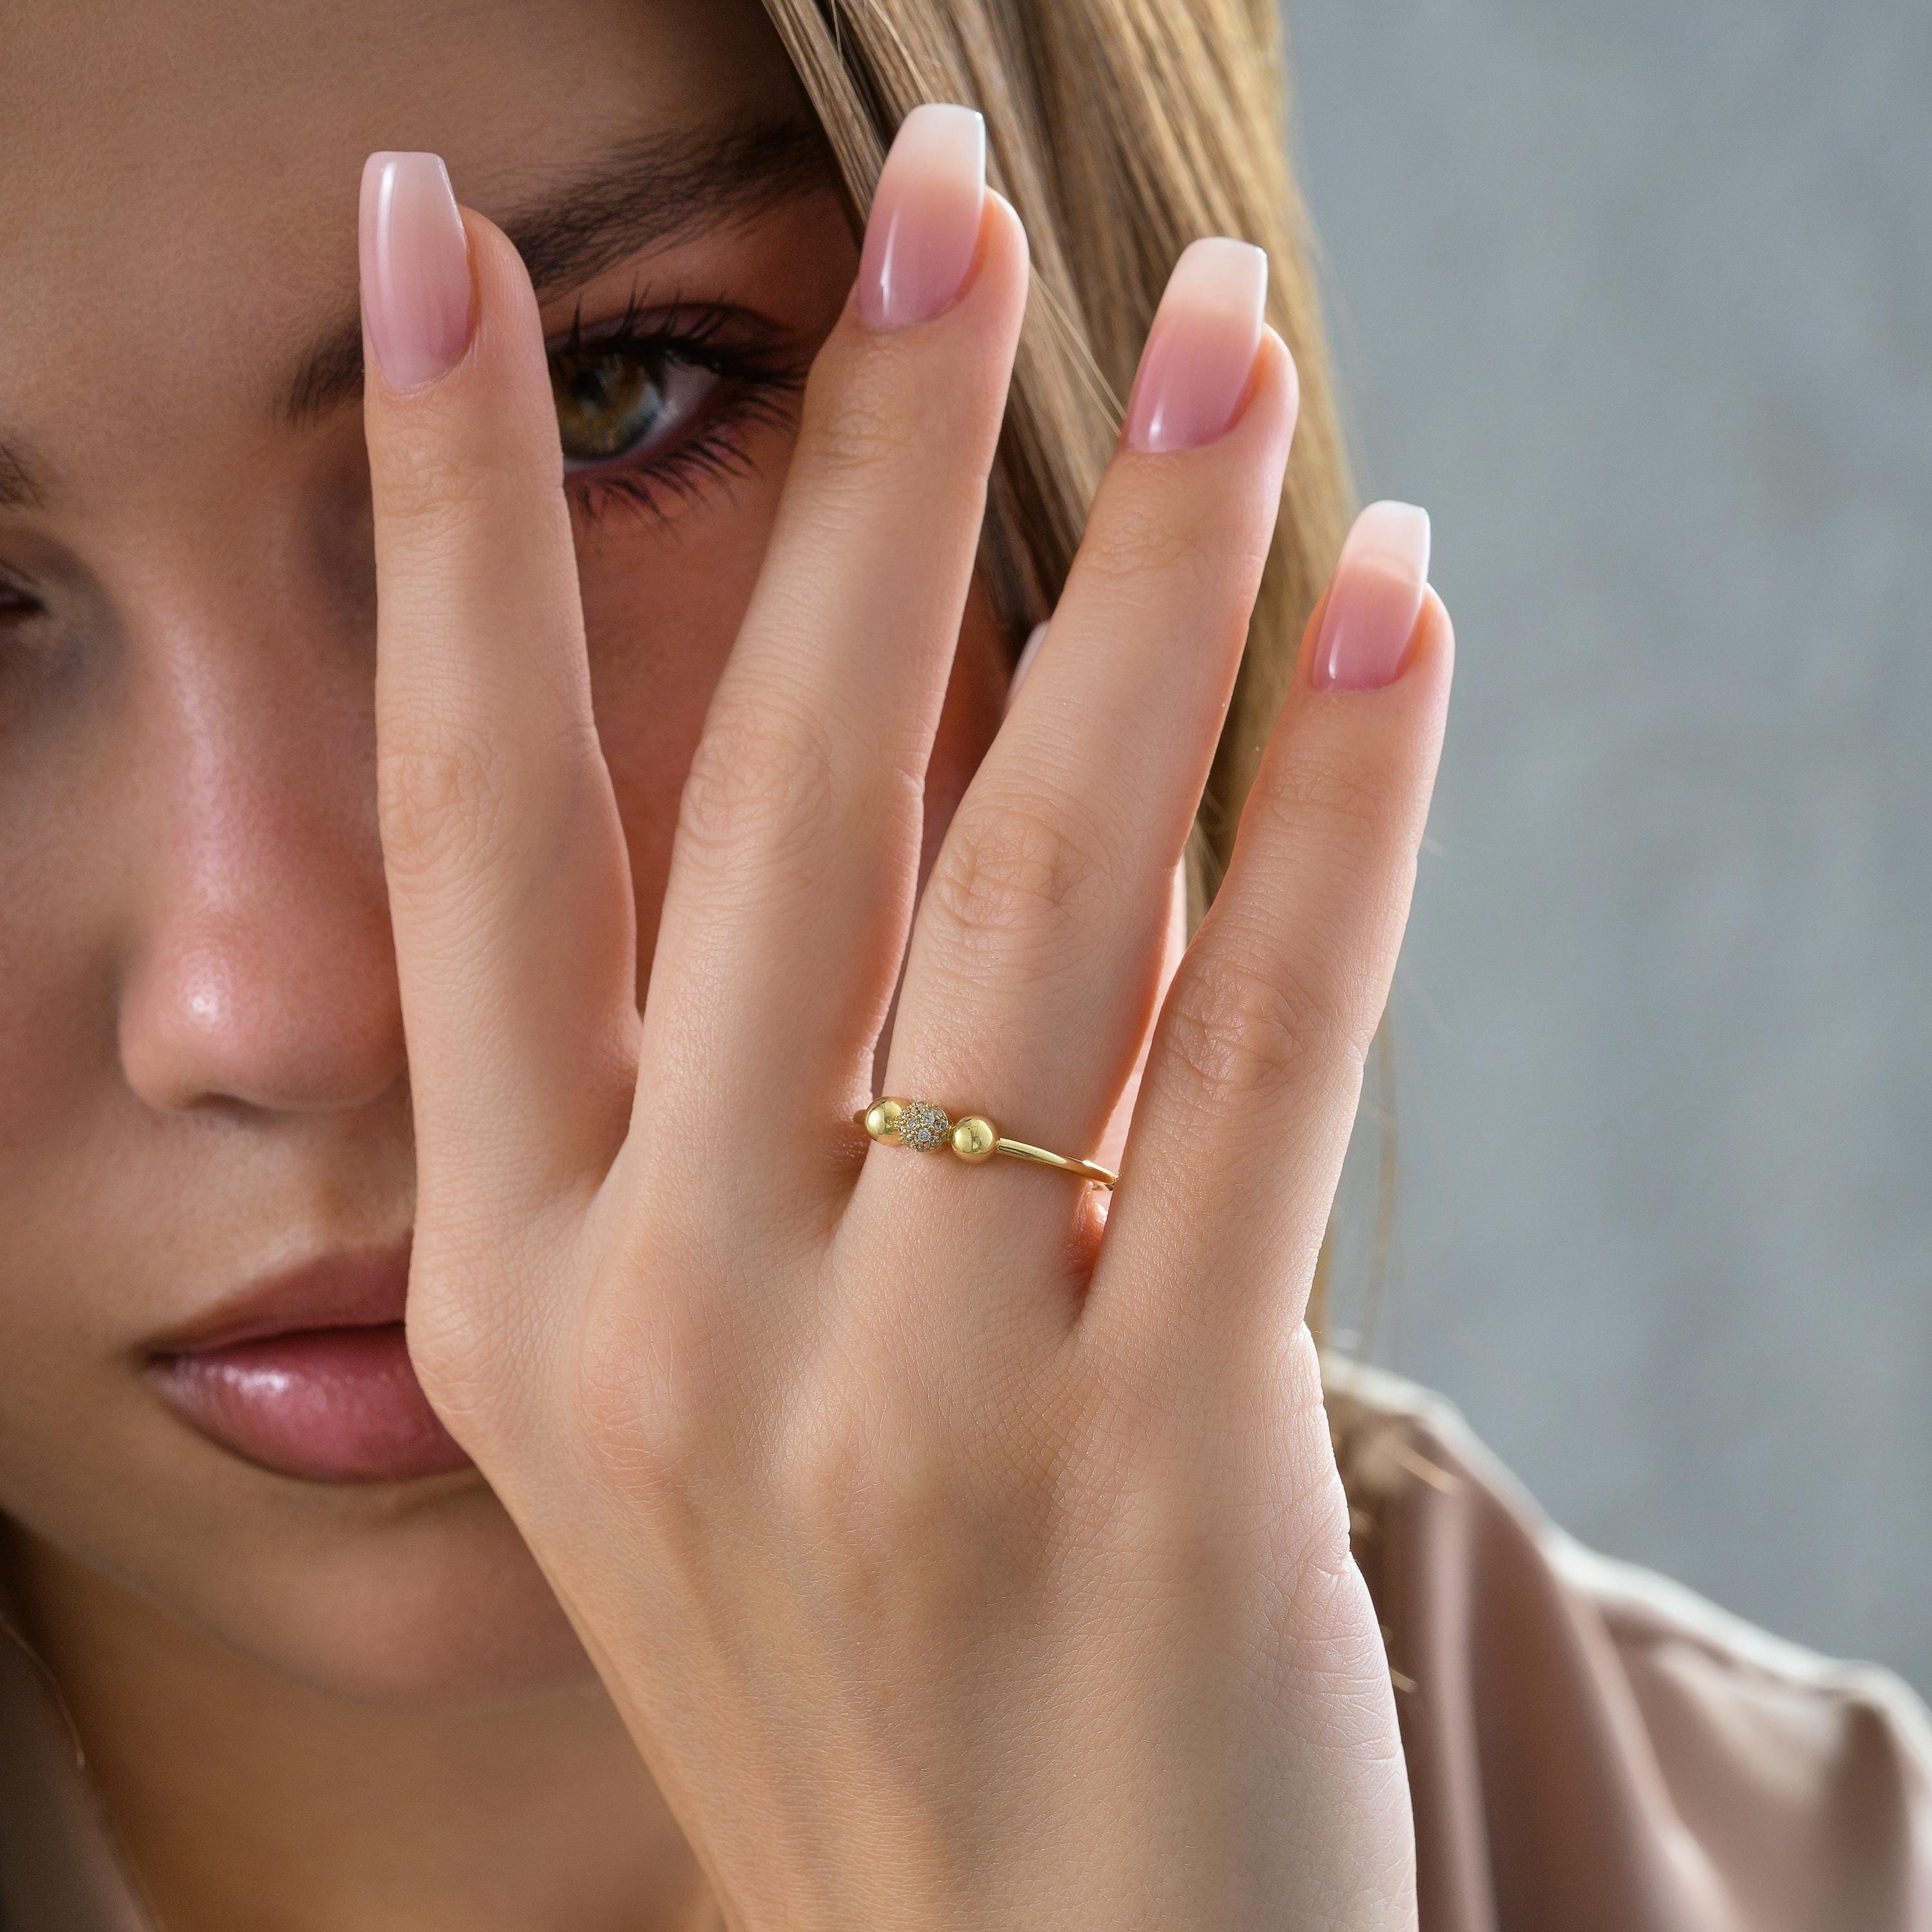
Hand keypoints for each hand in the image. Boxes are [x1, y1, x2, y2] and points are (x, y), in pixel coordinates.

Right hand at [360, 108, 1448, 1931]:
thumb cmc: (862, 1660)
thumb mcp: (740, 1394)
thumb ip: (830, 1096)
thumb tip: (1025, 775)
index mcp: (514, 1281)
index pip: (467, 816)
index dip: (450, 514)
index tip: (442, 247)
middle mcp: (663, 1316)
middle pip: (776, 788)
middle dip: (857, 457)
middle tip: (931, 184)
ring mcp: (897, 1400)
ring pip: (1042, 886)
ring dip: (1148, 576)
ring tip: (1235, 338)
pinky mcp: (1146, 1469)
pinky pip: (1263, 1057)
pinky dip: (1336, 812)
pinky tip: (1393, 607)